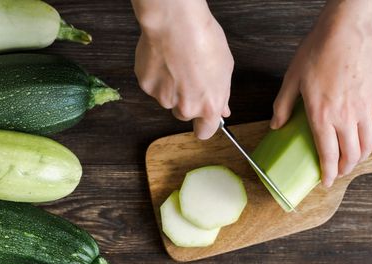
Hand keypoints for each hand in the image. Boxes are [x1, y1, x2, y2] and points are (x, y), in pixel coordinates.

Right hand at [132, 0, 233, 139]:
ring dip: (171, 88)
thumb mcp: (225, 69)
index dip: (204, 125)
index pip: (205, 132)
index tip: (203, 118)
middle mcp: (186, 108)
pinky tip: (164, 60)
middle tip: (189, 78)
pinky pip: (153, 86)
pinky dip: (157, 76)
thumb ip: (222, 94)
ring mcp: (164, 99)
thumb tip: (222, 109)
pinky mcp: (147, 86)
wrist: (176, 23)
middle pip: (184, 115)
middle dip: (186, 101)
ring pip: (167, 100)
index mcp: (209, 106)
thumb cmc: (203, 40)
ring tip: (177, 64)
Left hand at [271, 0, 371, 186]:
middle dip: (344, 169)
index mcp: (322, 116)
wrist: (346, 31)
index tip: (326, 182)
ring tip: (353, 161)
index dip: (328, 173)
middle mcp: (346, 118)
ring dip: (360, 158)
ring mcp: (365, 109)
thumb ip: (282, 106)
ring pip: (367, 145)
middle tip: (338, 172)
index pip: (327, 154)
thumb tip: (276, 125)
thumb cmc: (318, 52)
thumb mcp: (291, 79)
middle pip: (349, 155)